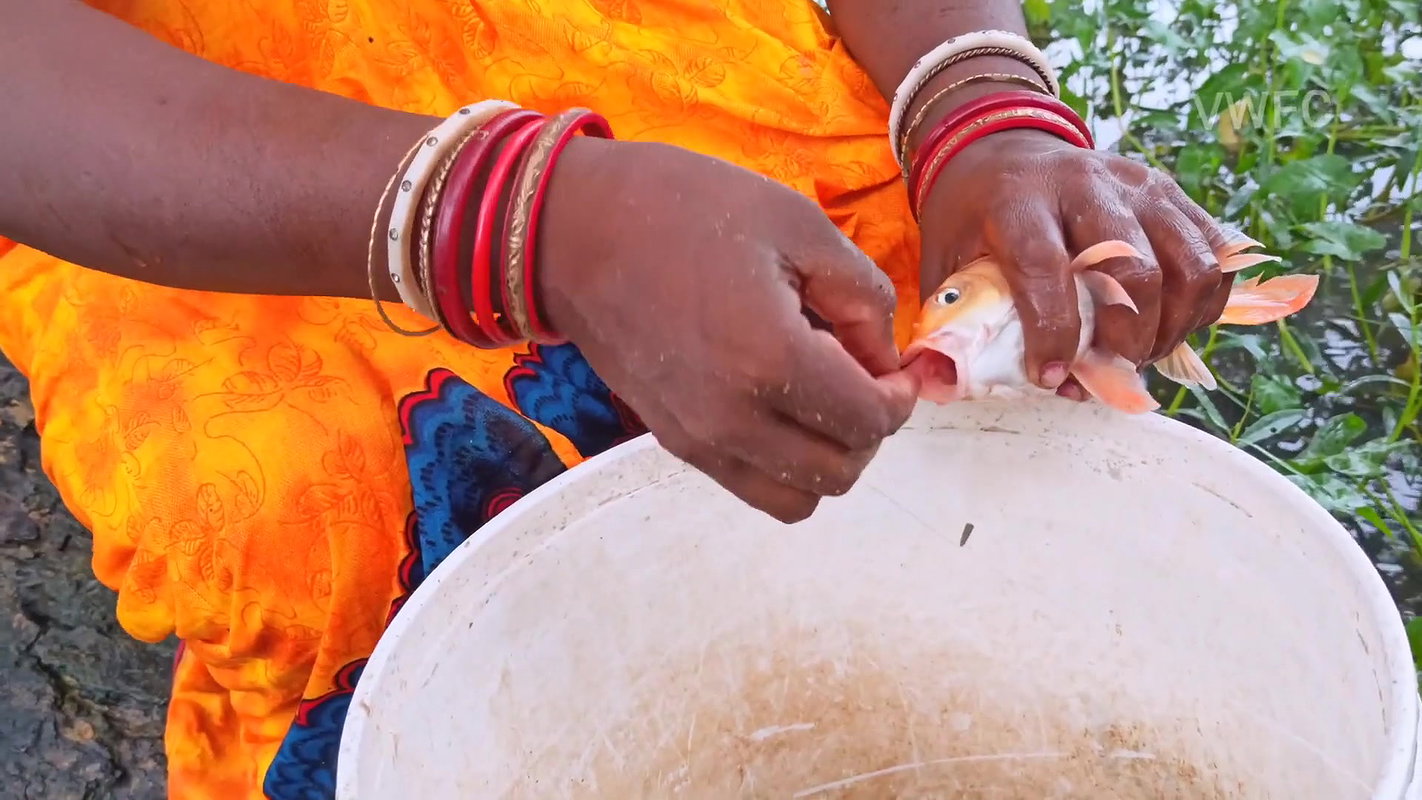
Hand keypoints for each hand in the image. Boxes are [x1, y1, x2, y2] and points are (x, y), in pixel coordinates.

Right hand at [537, 137, 917, 521]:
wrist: (574, 229)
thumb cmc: (684, 208)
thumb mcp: (798, 224)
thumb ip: (863, 298)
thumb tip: (886, 359)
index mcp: (770, 361)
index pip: (870, 421)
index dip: (900, 394)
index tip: (896, 362)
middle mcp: (733, 420)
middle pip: (840, 472)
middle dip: (870, 429)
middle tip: (864, 376)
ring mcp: (697, 439)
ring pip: (796, 499)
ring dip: (827, 458)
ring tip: (823, 399)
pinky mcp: (672, 441)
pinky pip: (749, 484)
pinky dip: (782, 463)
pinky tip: (779, 403)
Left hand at [917, 129, 1232, 395]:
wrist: (1003, 147)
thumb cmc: (973, 214)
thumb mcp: (944, 258)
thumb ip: (952, 321)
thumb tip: (946, 387)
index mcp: (1018, 199)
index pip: (1045, 269)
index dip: (1054, 332)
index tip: (1050, 376)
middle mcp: (1085, 183)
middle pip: (1132, 269)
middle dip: (1125, 339)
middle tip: (1108, 370)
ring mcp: (1138, 184)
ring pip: (1188, 264)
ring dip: (1172, 327)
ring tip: (1140, 354)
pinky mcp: (1171, 191)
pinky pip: (1214, 254)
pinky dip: (1203, 303)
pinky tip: (1170, 327)